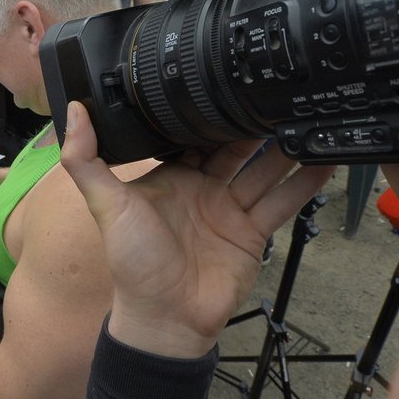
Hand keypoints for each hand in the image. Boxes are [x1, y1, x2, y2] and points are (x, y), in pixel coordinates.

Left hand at [59, 101, 333, 358]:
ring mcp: (229, 210)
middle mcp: (202, 188)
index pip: (193, 134)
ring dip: (285, 146)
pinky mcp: (252, 233)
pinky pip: (282, 202)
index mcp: (170, 175)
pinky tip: (325, 159)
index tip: (227, 79)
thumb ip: (86, 159)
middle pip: (235, 147)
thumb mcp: (105, 205)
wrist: (165, 319)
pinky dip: (304, 183)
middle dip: (253, 122)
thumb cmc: (132, 265)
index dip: (209, 110)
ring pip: (264, 169)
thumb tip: (73, 111)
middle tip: (275, 89)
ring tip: (307, 113)